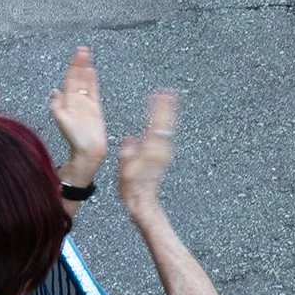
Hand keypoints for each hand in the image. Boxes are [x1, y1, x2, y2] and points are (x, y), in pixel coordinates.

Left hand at [48, 46, 106, 181]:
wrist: (89, 150)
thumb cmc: (75, 138)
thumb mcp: (62, 122)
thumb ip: (57, 107)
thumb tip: (54, 92)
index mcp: (67, 101)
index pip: (70, 79)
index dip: (73, 66)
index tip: (77, 54)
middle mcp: (75, 100)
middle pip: (77, 77)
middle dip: (79, 63)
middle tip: (83, 50)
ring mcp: (85, 103)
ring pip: (85, 82)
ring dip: (86, 68)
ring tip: (87, 55)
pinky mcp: (94, 108)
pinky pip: (93, 90)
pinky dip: (92, 80)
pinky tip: (92, 71)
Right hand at [116, 89, 178, 218]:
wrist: (143, 203)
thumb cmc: (132, 190)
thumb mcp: (125, 172)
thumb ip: (128, 155)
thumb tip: (129, 139)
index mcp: (150, 153)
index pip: (155, 126)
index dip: (158, 110)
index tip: (159, 96)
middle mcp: (160, 151)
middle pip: (165, 124)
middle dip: (167, 107)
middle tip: (170, 91)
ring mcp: (163, 153)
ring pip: (167, 128)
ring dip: (169, 113)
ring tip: (170, 98)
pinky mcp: (163, 156)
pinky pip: (166, 134)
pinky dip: (166, 123)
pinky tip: (165, 118)